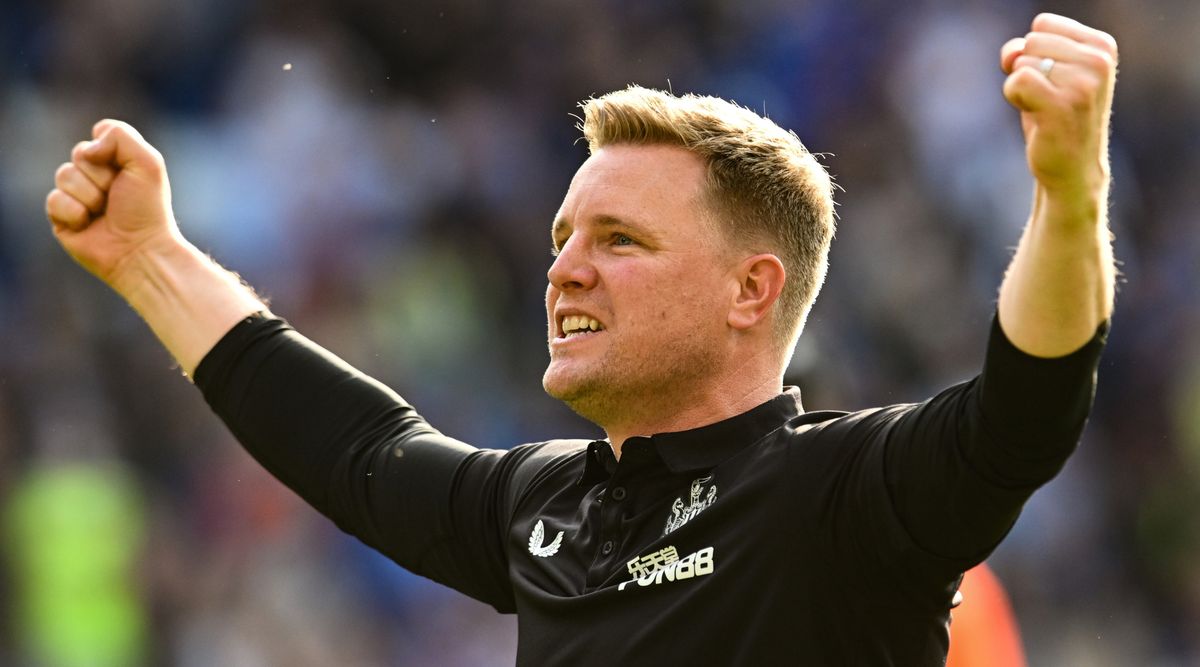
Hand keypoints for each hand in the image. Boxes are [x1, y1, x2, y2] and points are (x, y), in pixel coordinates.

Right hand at [46, 119, 180, 289]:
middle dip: (102, 175)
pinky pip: (54, 199)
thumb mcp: (148, 163)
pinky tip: (88, 224)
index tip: (129, 171)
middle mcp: (95, 175)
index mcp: (117, 161)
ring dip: (90, 195)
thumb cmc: (147, 208)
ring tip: (104, 212)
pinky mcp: (61, 216)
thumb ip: (120, 136)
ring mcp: (77, 195)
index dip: (112, 150)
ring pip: (64, 174)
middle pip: (79, 153)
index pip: (100, 134)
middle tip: (117, 196)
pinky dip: (74, 212)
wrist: (140, 250)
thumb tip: (86, 148)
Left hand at [1000, 14, 1117, 201]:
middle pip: (1031, 42)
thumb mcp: (1045, 73)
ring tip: (1044, 109)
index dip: (1033, 52)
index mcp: (1103, 46)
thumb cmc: (1055, 116)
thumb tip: (1012, 54)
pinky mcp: (1064, 104)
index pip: (1043, 24)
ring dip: (1022, 89)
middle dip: (1027, 70)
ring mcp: (1084, 83)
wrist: (1071, 167)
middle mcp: (1099, 61)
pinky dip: (1014, 97)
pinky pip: (1017, 80)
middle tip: (1046, 98)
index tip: (1050, 78)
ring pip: (1022, 62)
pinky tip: (1035, 115)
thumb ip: (1025, 50)